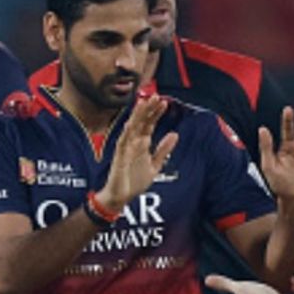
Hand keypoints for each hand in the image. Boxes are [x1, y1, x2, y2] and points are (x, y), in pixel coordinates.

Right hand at [96, 95, 177, 211]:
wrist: (121, 197)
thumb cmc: (134, 181)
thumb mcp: (154, 165)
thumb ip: (163, 150)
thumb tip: (174, 134)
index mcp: (142, 144)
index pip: (149, 124)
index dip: (156, 114)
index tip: (164, 103)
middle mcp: (133, 143)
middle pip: (141, 122)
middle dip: (148, 109)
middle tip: (156, 97)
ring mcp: (126, 148)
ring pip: (132, 128)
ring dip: (138, 116)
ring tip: (144, 103)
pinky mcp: (119, 156)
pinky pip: (123, 142)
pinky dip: (127, 132)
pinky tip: (131, 123)